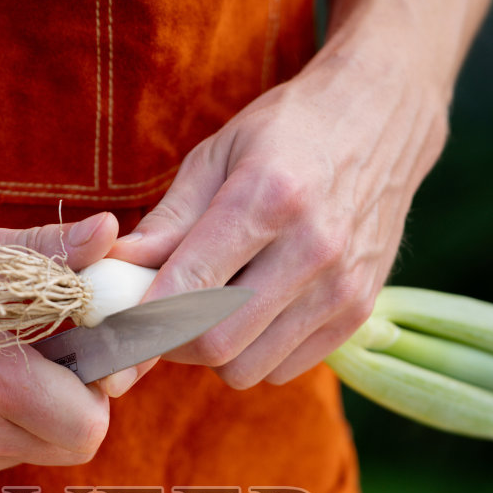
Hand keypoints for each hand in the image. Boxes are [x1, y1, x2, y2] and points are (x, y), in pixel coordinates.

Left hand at [112, 41, 448, 387]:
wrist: (380, 122)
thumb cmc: (285, 134)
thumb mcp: (217, 155)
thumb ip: (167, 221)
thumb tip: (112, 271)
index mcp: (268, 196)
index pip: (188, 288)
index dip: (140, 319)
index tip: (113, 329)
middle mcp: (313, 247)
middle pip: (217, 342)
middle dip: (173, 342)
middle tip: (160, 319)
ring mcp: (341, 287)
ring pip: (249, 367)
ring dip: (215, 352)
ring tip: (211, 309)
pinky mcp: (358, 313)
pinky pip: (284, 370)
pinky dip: (256, 354)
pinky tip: (254, 312)